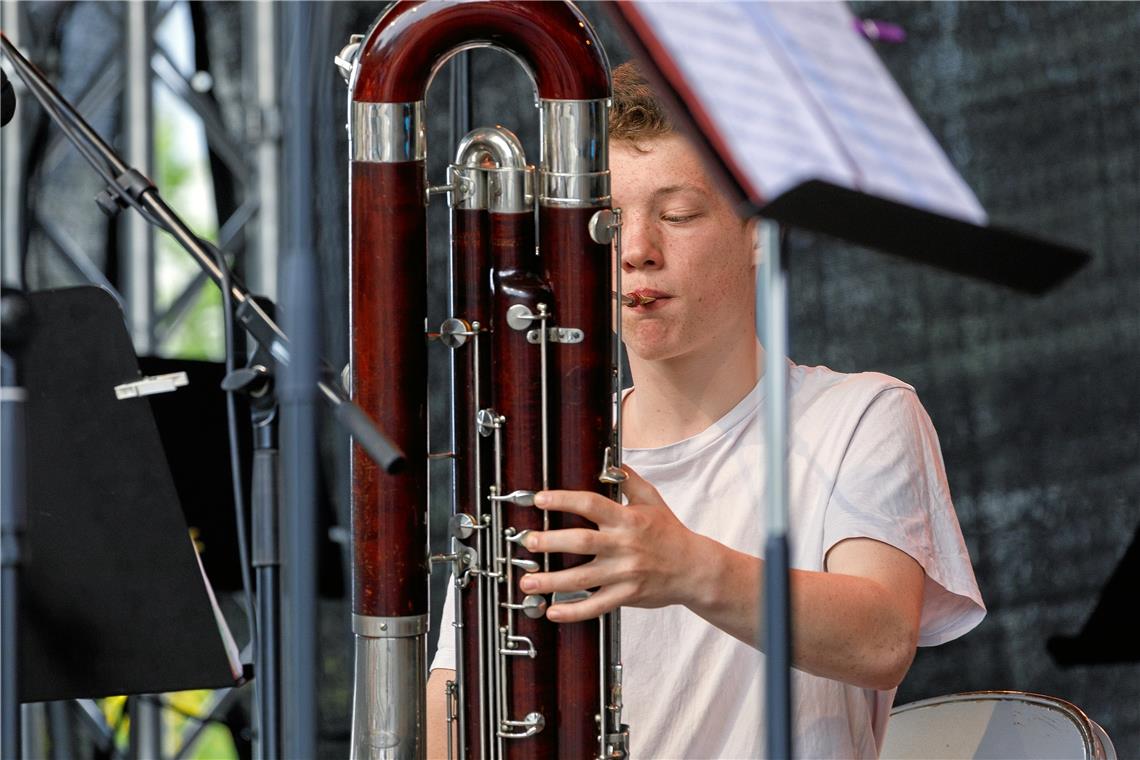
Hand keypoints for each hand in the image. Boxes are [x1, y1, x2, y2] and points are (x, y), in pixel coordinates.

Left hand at [517, 465, 704, 621]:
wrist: (694, 569)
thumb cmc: (670, 532)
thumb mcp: (653, 500)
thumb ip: (630, 480)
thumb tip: (611, 462)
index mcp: (627, 519)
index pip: (590, 505)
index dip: (563, 500)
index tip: (539, 499)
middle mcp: (623, 546)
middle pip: (581, 542)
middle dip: (550, 542)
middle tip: (526, 541)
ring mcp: (624, 573)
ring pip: (582, 578)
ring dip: (551, 580)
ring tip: (526, 582)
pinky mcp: (626, 596)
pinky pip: (596, 606)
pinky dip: (573, 611)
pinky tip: (552, 611)